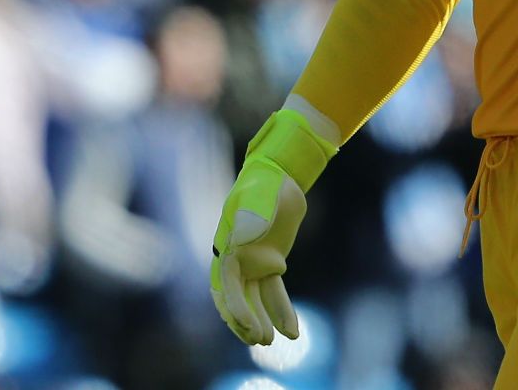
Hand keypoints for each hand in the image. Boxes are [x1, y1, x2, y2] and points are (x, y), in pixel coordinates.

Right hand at [210, 109, 336, 345]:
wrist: (279, 176)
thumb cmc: (263, 185)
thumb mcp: (257, 197)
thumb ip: (249, 216)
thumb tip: (240, 241)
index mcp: (226, 248)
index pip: (226, 285)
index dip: (233, 307)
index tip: (246, 324)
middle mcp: (236, 260)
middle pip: (237, 299)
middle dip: (246, 321)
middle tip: (260, 339)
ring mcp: (253, 264)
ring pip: (255, 301)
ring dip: (262, 320)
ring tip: (270, 341)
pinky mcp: (271, 264)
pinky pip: (274, 293)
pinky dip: (281, 311)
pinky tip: (292, 332)